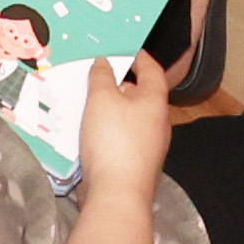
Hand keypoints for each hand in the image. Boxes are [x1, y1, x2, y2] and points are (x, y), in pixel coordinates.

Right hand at [67, 49, 172, 197]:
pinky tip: (87, 131)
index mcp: (155, 102)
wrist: (117, 195)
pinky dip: (106, 130)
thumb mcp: (101, 99)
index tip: (123, 48)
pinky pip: (120, 138)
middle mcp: (157, 124)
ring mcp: (148, 147)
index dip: (138, 56)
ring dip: (110, 109)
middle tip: (96, 74)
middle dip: (119, 83)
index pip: (152, 69)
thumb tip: (104, 63)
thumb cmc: (113, 142)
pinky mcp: (134, 164)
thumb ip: (101, 76)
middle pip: (140, 94)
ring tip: (86, 101)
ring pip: (128, 118)